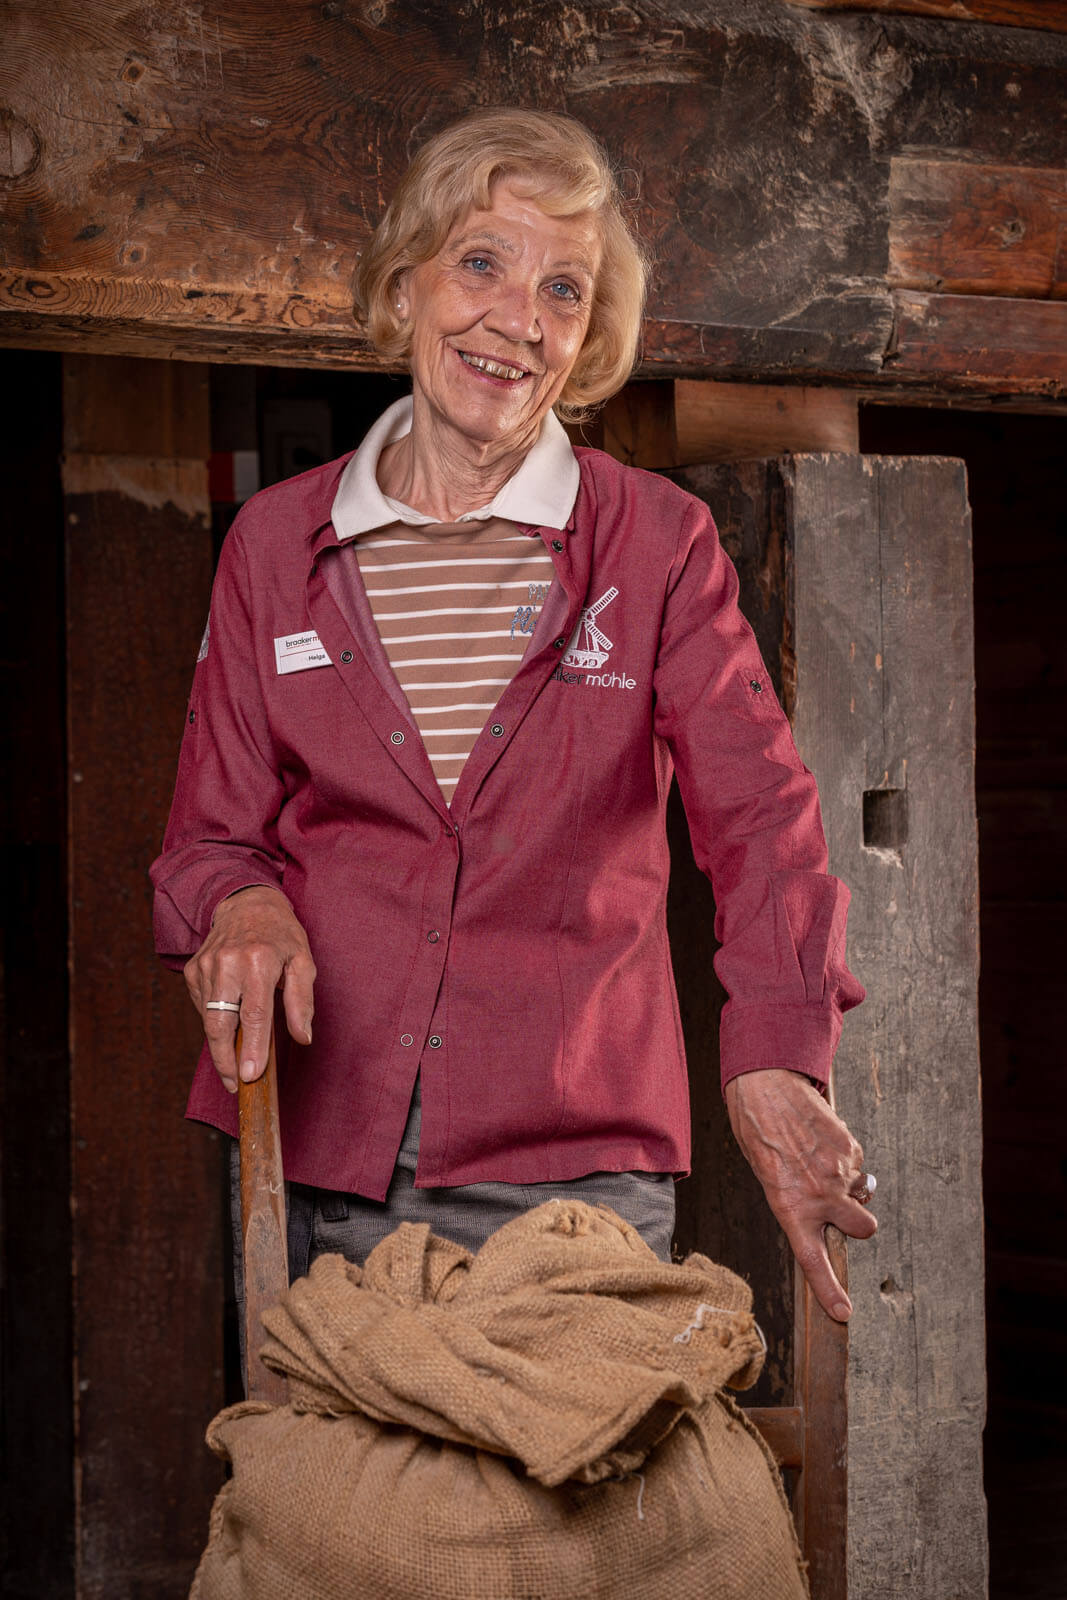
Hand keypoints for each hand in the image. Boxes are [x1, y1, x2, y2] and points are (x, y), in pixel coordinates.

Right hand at [183, 886, 316, 1093]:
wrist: (246, 903)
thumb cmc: (281, 935)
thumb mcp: (303, 961)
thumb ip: (301, 1001)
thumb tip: (302, 1037)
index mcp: (259, 961)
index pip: (254, 1015)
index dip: (252, 1049)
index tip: (250, 1077)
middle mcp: (227, 963)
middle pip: (220, 1024)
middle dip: (225, 1059)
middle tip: (234, 1084)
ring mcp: (205, 966)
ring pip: (208, 1019)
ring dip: (221, 1043)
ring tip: (236, 1058)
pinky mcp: (192, 970)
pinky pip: (202, 1007)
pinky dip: (215, 1020)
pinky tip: (230, 1018)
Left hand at [724, 1068, 876, 1321]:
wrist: (766, 1089)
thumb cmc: (759, 1134)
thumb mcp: (769, 1178)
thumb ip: (799, 1201)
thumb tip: (830, 1211)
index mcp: (791, 1208)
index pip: (813, 1260)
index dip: (829, 1290)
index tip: (843, 1313)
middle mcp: (820, 1195)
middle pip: (865, 1229)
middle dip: (860, 1223)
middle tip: (844, 1209)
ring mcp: (839, 1172)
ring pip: (865, 1193)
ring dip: (853, 1187)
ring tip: (824, 1163)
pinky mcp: (850, 1148)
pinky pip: (857, 1164)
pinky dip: (845, 1159)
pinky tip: (822, 1141)